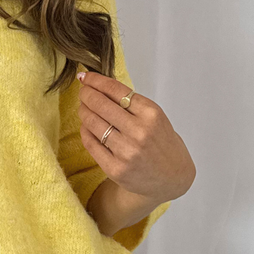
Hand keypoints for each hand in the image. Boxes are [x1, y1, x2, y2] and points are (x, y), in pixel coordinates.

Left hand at [75, 72, 194, 202]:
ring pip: (93, 123)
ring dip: (83, 111)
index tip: (86, 76)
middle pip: (101, 104)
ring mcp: (126, 152)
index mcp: (151, 114)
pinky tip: (86, 125)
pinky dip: (85, 130)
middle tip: (82, 91)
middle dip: (86, 93)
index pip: (116, 90)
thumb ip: (132, 103)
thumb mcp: (155, 117)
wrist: (171, 177)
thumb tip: (101, 86)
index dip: (96, 80)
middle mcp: (139, 132)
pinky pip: (91, 143)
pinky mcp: (115, 168)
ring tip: (84, 107)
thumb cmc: (162, 143)